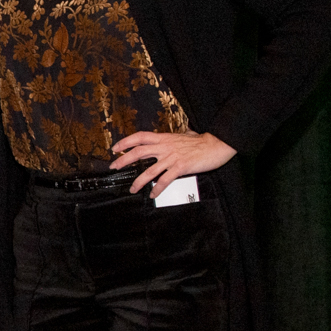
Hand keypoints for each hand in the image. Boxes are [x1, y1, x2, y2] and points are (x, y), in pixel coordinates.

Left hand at [110, 131, 236, 196]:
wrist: (216, 145)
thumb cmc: (201, 141)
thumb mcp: (183, 135)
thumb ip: (174, 137)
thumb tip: (173, 137)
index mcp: (164, 138)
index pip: (140, 136)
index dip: (126, 141)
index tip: (116, 148)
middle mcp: (165, 147)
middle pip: (138, 152)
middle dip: (124, 160)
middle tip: (114, 167)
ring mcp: (172, 157)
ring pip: (149, 170)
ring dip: (139, 181)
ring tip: (132, 188)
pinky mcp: (180, 167)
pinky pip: (165, 180)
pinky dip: (157, 188)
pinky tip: (153, 194)